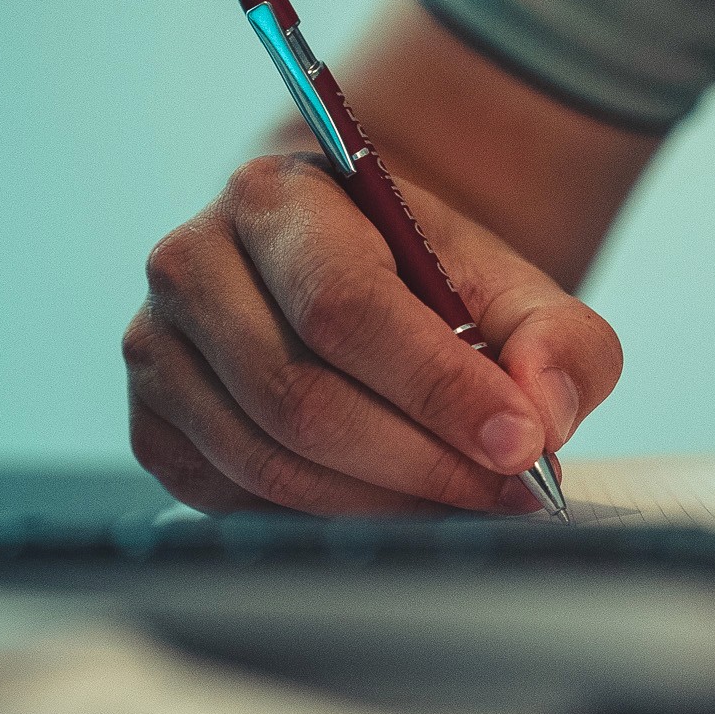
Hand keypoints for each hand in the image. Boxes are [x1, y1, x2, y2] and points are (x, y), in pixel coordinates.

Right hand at [124, 154, 621, 514]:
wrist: (365, 286)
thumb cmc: (436, 287)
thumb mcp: (518, 290)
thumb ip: (560, 341)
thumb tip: (544, 412)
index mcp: (279, 196)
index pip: (345, 306)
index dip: (436, 388)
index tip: (521, 443)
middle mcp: (193, 262)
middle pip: (300, 394)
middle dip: (421, 460)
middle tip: (507, 489)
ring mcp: (156, 348)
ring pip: (268, 459)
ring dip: (382, 501)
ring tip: (465, 499)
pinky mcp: (153, 425)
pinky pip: (234, 498)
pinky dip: (324, 517)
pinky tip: (390, 501)